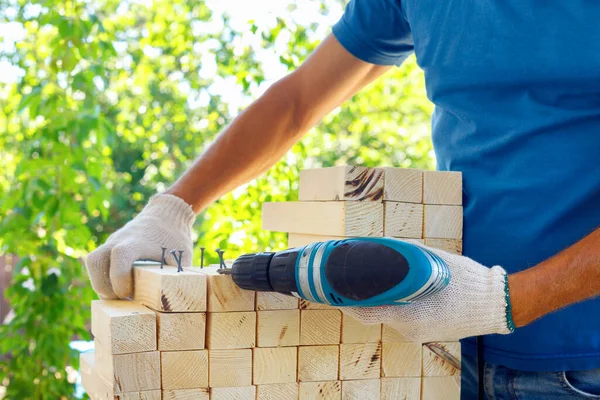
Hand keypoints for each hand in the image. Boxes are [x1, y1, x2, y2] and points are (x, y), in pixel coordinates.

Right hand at [85, 194, 195, 298]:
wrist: (166, 214)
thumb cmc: (175, 237)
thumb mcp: (182, 255)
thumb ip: (179, 276)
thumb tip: (178, 297)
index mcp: (138, 242)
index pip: (120, 256)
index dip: (119, 277)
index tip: (127, 294)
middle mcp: (119, 240)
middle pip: (96, 260)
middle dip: (102, 286)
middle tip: (119, 299)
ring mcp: (112, 243)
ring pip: (93, 262)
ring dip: (99, 283)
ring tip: (117, 297)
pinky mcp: (109, 247)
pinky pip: (97, 263)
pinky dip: (102, 278)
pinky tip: (118, 289)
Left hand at [341, 245, 514, 341]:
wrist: (493, 304)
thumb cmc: (463, 280)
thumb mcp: (431, 261)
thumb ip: (404, 255)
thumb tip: (381, 243)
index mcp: (407, 312)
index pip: (364, 311)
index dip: (346, 302)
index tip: (335, 291)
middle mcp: (408, 328)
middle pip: (375, 313)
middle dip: (365, 297)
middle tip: (356, 281)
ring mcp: (416, 334)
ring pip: (389, 316)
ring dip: (384, 301)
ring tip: (384, 283)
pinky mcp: (424, 335)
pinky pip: (403, 320)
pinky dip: (398, 308)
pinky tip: (403, 294)